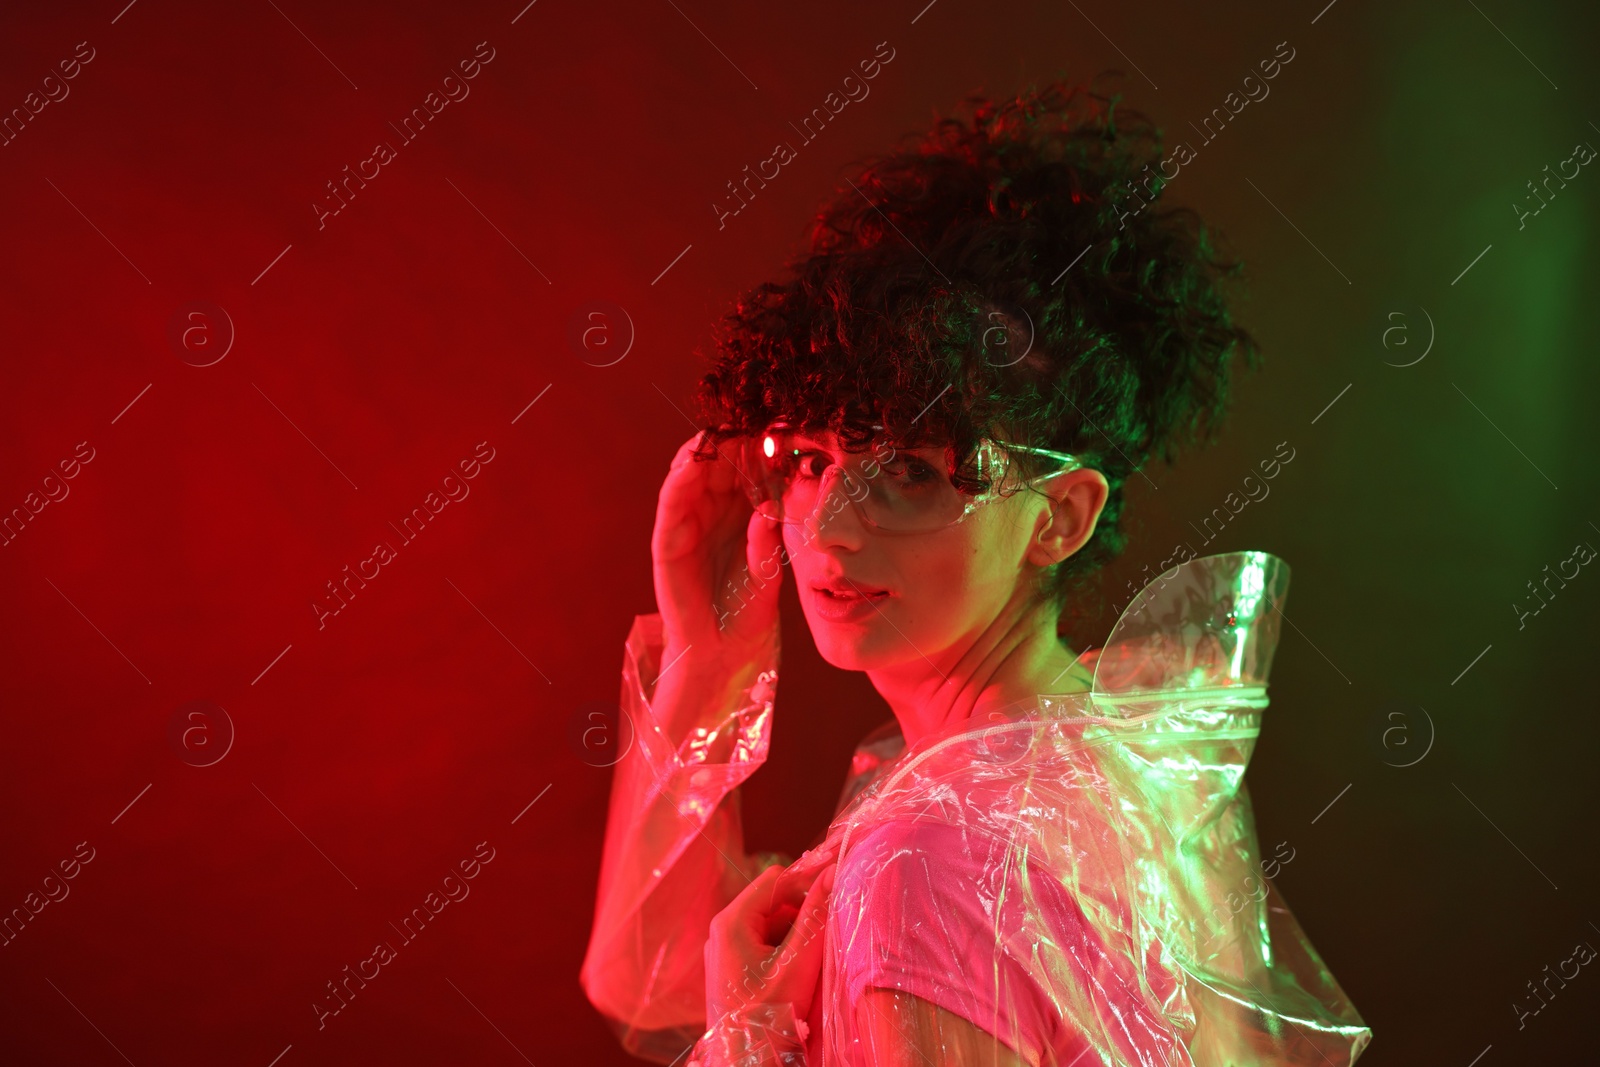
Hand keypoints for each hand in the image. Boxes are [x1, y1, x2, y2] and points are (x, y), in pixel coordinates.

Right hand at [651, 432, 783, 682]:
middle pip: (720, 461)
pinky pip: (670, 500)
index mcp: (744, 510)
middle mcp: (715, 509)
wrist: (724, 649)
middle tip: (750, 425)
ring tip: (718, 435)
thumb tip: (770, 508)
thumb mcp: (769, 569)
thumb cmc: (751, 608)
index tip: (777, 431)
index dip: (759, 448)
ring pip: (691, 472)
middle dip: (733, 441)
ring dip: (703, 451)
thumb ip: (768, 539)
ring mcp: (689, 521)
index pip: (748, 467)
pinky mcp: (667, 539)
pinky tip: (690, 463)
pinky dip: (678, 479)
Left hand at [704, 856, 837, 1026]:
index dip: (807, 886)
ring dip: (797, 936)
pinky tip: (800, 974)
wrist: (747, 1063)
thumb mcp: (798, 964)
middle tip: (826, 936)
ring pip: (773, 925)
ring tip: (813, 961)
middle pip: (774, 902)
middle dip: (803, 915)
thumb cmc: (768, 1015)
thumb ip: (816, 916)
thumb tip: (833, 873)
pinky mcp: (733, 968)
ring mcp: (726, 950)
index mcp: (731, 921)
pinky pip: (765, 946)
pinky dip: (786, 953)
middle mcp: (723, 930)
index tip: (834, 900)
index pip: (777, 880)